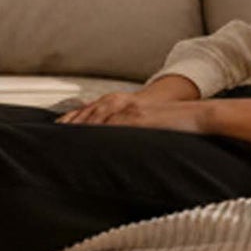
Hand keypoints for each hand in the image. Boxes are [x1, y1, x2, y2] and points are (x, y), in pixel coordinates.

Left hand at [55, 95, 213, 134]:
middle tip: (53, 135)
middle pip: (90, 111)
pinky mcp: (140, 118)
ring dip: (81, 125)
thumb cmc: (173, 124)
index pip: (92, 110)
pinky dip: (102, 130)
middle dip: (71, 123)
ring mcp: (132, 109)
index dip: (73, 119)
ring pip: (100, 115)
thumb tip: (116, 148)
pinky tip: (92, 138)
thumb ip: (130, 131)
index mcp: (124, 104)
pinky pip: (117, 124)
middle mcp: (124, 103)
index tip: (57, 129)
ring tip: (65, 137)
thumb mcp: (147, 125)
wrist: (198, 115)